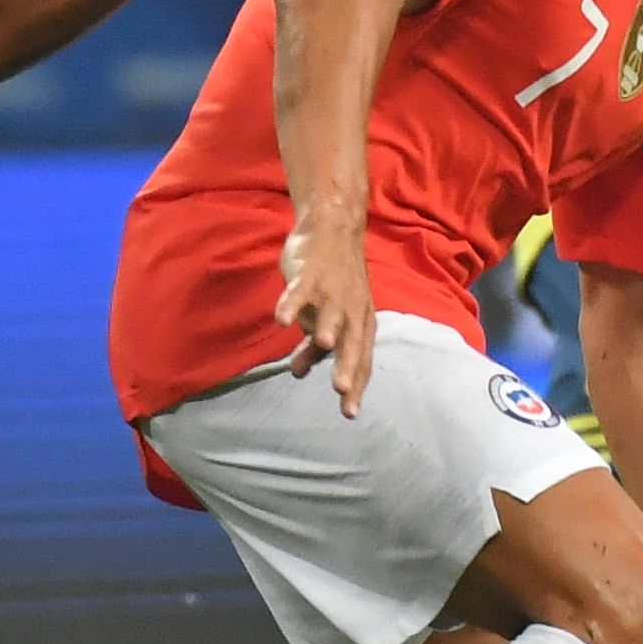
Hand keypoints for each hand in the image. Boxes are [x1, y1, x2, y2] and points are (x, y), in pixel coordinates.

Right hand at [275, 221, 376, 417]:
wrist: (332, 230)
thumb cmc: (333, 282)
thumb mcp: (327, 318)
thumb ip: (314, 346)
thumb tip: (298, 373)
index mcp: (360, 322)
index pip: (362, 359)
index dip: (357, 385)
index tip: (349, 413)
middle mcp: (351, 308)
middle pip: (352, 339)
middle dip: (347, 364)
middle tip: (341, 391)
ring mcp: (332, 289)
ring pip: (331, 312)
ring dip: (326, 327)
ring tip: (322, 346)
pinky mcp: (311, 271)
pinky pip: (300, 289)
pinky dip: (292, 302)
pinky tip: (280, 320)